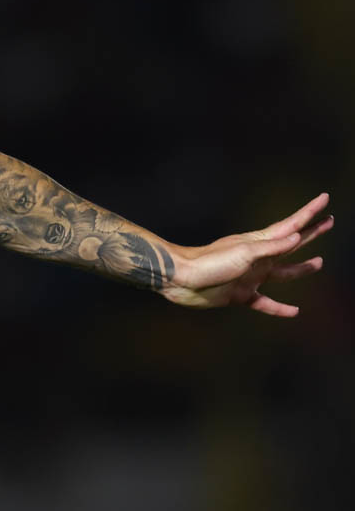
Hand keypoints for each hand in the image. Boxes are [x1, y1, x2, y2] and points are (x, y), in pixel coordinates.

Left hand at [164, 193, 332, 316]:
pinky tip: (294, 311)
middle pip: (292, 244)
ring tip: (318, 262)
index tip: (325, 198)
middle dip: (311, 233)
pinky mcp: (242, 295)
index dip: (309, 212)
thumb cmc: (209, 262)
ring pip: (283, 272)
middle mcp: (259, 258)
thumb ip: (271, 247)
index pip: (291, 225)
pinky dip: (279, 308)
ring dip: (300, 268)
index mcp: (259, 243)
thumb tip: (297, 235)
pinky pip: (266, 302)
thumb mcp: (244, 253)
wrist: (181, 280)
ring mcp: (251, 276)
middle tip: (328, 222)